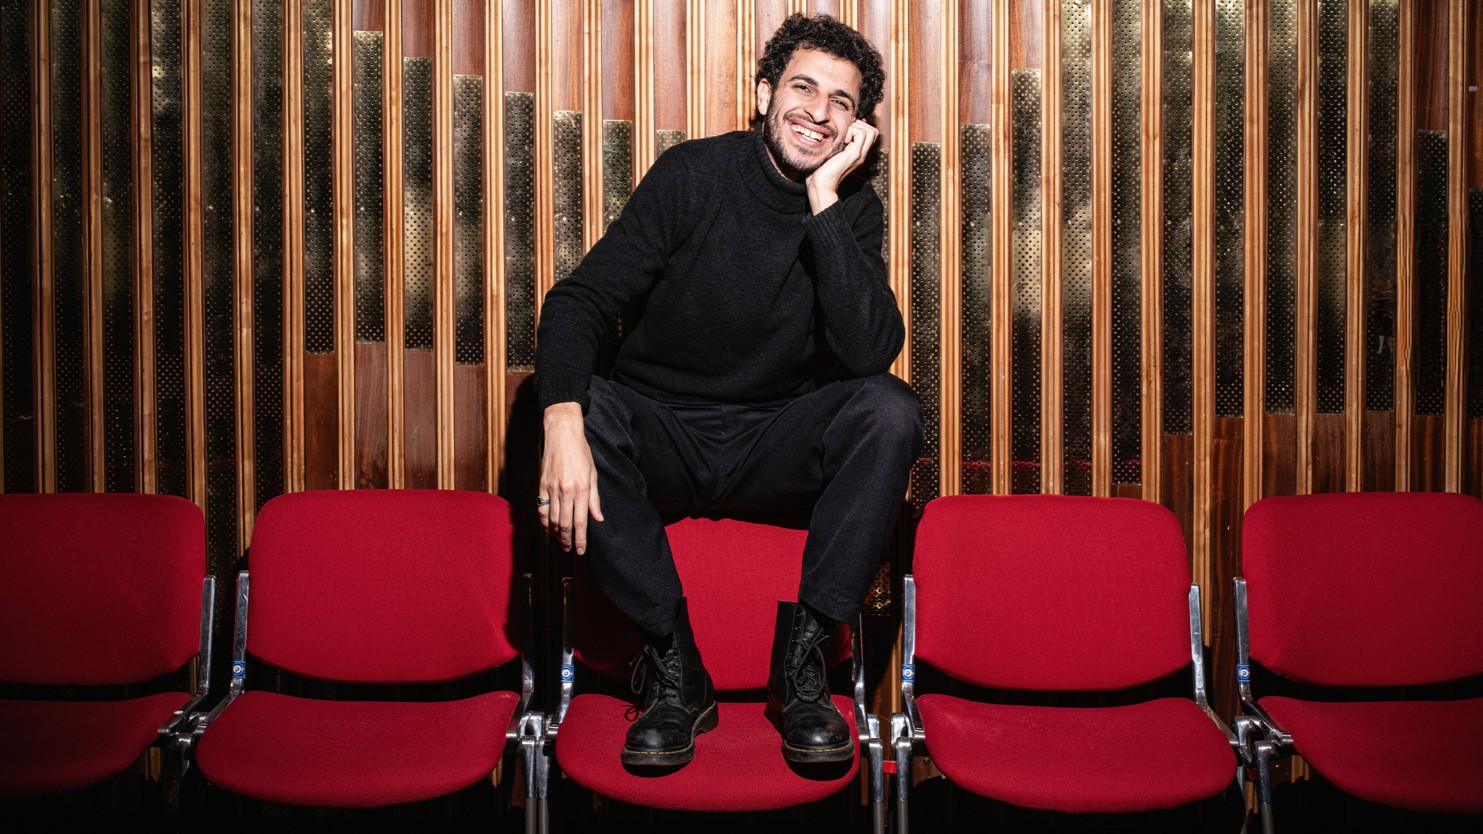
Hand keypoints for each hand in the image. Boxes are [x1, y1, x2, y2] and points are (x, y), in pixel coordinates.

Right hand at [538, 402, 603, 554]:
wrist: (561, 433)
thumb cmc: (581, 452)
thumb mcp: (593, 474)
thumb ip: (594, 499)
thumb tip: (598, 518)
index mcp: (581, 488)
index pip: (580, 521)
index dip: (580, 539)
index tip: (580, 551)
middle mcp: (565, 490)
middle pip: (564, 523)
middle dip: (567, 540)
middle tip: (569, 550)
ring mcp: (551, 488)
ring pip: (551, 518)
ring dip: (556, 533)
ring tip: (560, 542)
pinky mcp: (541, 484)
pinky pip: (541, 507)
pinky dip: (544, 520)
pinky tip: (548, 527)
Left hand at [805, 119, 878, 213]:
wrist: (821, 183)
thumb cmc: (821, 169)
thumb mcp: (832, 152)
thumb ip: (838, 144)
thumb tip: (836, 130)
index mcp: (857, 154)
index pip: (870, 134)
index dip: (860, 126)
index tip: (845, 131)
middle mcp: (862, 154)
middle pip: (874, 131)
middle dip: (860, 125)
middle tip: (846, 131)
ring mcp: (860, 154)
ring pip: (871, 131)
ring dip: (857, 127)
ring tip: (845, 136)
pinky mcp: (855, 154)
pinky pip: (861, 134)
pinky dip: (852, 131)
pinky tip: (842, 140)